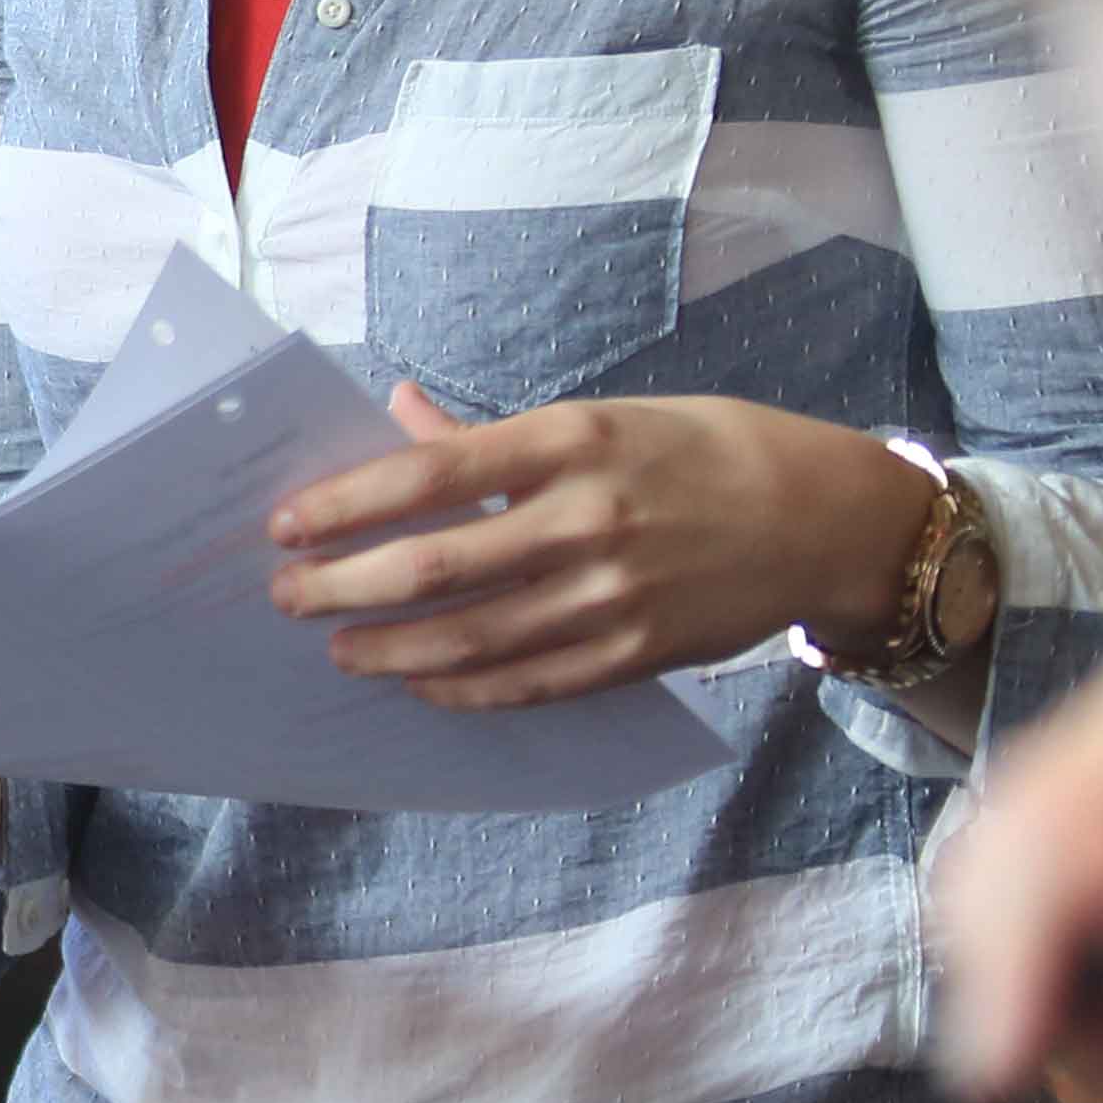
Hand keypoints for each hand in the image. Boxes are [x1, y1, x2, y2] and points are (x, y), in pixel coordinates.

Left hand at [268, 385, 946, 709]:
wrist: (819, 517)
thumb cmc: (698, 452)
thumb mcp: (601, 418)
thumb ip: (491, 437)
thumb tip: (398, 413)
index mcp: (570, 441)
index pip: (428, 477)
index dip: (344, 507)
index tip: (283, 525)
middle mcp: (587, 518)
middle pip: (433, 568)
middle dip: (343, 587)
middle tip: (287, 597)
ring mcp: (612, 594)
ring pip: (471, 639)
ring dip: (389, 650)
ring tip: (339, 648)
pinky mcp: (635, 653)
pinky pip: (527, 684)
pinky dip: (461, 690)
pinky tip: (418, 684)